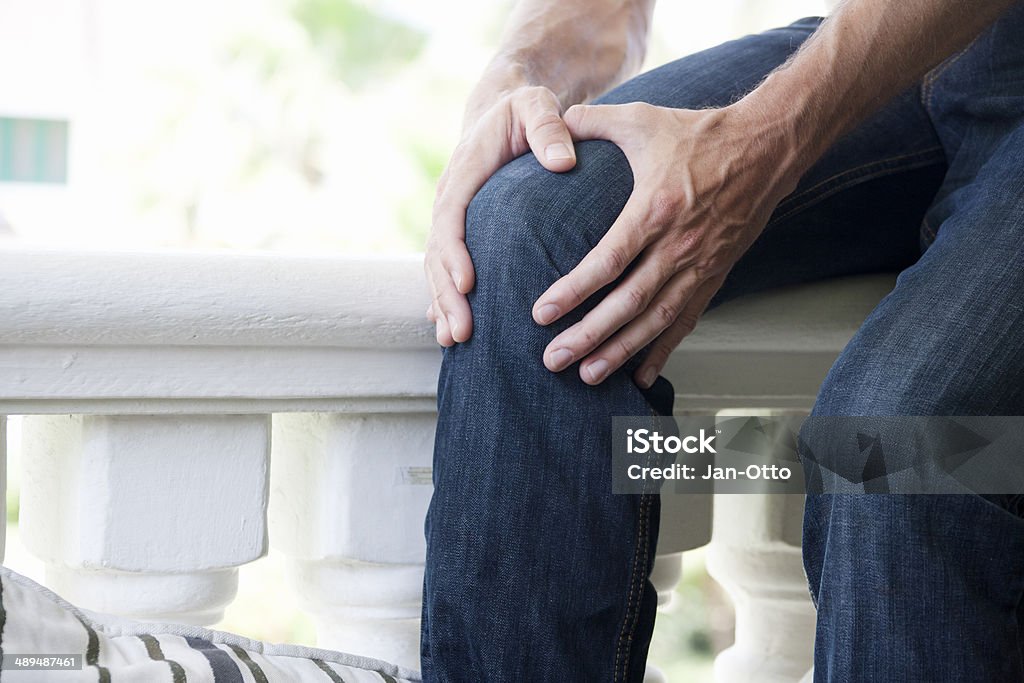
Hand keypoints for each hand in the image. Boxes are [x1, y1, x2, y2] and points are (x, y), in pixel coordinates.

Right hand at [425, 83, 578, 345]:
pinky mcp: (464, 234)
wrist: (506, 111)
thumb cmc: (526, 110)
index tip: (469, 283)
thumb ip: (548, 128)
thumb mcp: (537, 106)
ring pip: (438, 268)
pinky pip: (448, 271)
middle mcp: (450, 200)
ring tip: (454, 342)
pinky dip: (448, 300)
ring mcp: (454, 219)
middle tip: (462, 332)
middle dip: (447, 295)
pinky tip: (453, 333)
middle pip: (438, 254)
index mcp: (464, 174)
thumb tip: (563, 161)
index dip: (455, 253)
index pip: (451, 218)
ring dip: (444, 305)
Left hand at [532, 101, 801, 387]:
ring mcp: (700, 265)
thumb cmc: (699, 132)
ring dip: (621, 352)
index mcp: (656, 208)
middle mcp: (679, 245)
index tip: (541, 314)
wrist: (767, 146)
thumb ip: (591, 121)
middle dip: (588, 335)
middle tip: (553, 359)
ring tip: (588, 376)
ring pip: (656, 320)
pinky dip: (663, 351)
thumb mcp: (642, 118)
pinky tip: (641, 377)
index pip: (608, 261)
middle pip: (628, 303)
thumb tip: (550, 121)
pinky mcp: (714, 275)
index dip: (574, 291)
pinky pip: (686, 321)